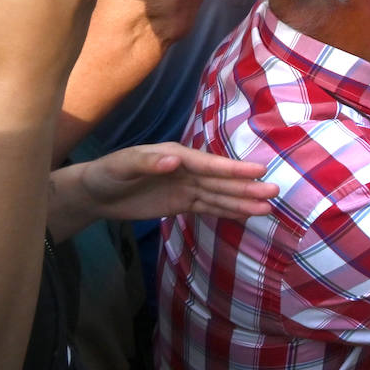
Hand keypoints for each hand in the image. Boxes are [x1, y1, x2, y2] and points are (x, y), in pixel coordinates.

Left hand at [73, 142, 277, 222]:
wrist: (95, 192)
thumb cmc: (107, 173)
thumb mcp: (121, 165)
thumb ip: (147, 162)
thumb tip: (175, 160)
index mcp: (177, 156)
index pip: (209, 165)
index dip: (233, 169)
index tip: (258, 171)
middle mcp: (187, 170)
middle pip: (221, 181)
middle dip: (246, 187)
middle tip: (274, 191)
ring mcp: (187, 187)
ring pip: (220, 196)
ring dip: (243, 201)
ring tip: (267, 207)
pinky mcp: (182, 204)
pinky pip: (209, 208)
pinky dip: (228, 211)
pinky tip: (247, 214)